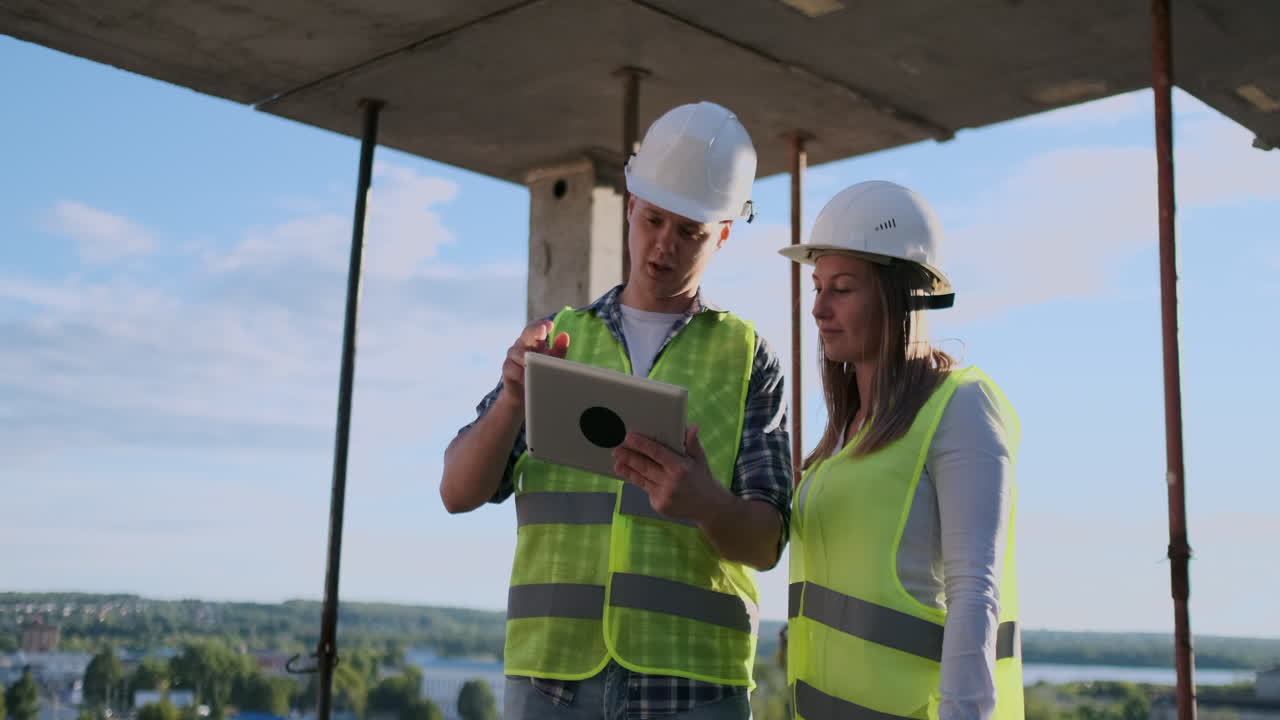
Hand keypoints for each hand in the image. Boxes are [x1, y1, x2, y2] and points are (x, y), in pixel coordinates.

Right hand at [496, 320, 569, 411]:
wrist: (526, 395)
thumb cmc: (540, 373)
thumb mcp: (552, 361)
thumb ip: (559, 349)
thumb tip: (564, 335)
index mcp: (534, 341)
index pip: (536, 329)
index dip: (542, 325)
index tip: (550, 325)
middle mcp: (522, 345)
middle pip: (526, 334)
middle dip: (535, 331)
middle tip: (543, 330)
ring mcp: (513, 356)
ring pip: (518, 352)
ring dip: (529, 357)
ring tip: (539, 362)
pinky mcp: (507, 369)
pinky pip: (512, 368)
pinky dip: (521, 372)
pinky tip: (528, 376)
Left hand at [612, 425, 733, 524]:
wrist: (709, 507)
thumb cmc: (702, 478)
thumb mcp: (700, 459)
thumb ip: (692, 443)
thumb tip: (692, 426)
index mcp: (680, 467)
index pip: (656, 453)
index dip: (641, 444)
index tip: (629, 437)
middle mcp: (671, 482)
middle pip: (644, 466)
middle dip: (628, 457)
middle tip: (616, 449)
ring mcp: (664, 496)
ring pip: (641, 480)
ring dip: (628, 470)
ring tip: (617, 463)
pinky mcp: (659, 506)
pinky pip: (647, 490)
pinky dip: (640, 482)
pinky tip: (632, 475)